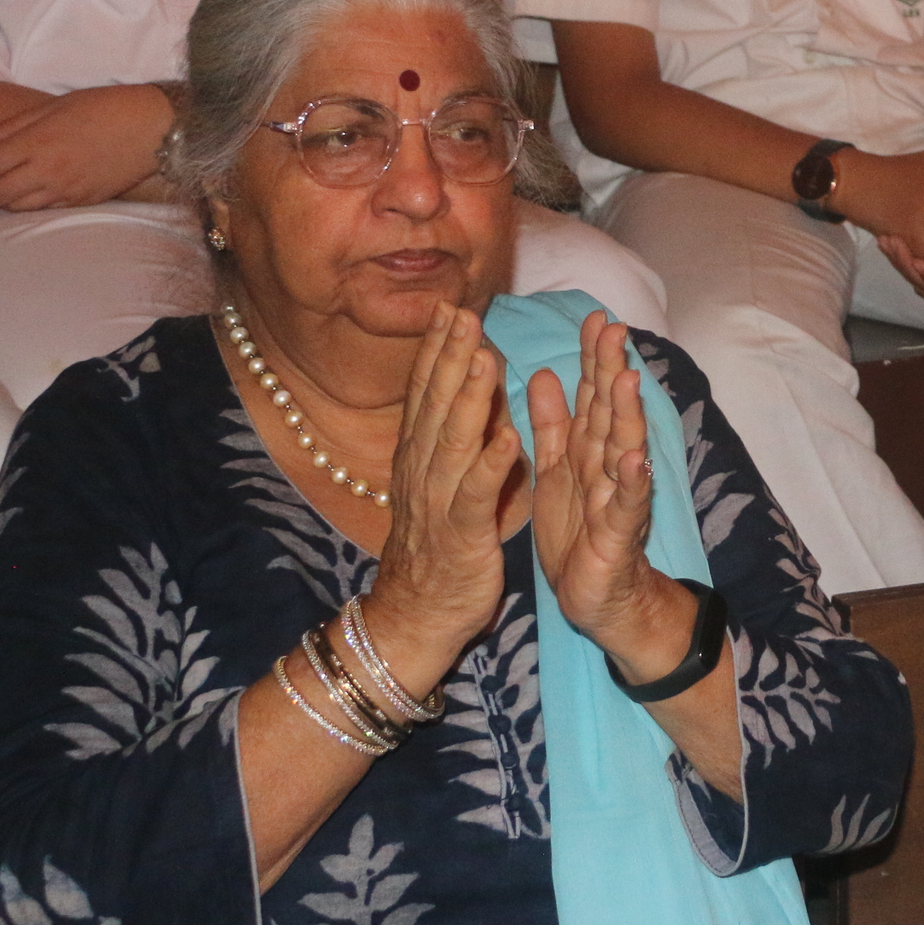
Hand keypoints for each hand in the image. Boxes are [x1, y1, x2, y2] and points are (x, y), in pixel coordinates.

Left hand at [0, 84, 173, 209]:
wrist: (154, 128)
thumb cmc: (105, 107)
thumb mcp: (57, 106)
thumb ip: (16, 124)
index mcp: (36, 142)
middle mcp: (47, 170)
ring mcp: (66, 188)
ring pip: (20, 207)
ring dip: (4, 204)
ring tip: (0, 197)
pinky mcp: (84, 199)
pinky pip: (47, 209)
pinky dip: (32, 205)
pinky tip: (31, 197)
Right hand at [365, 304, 527, 678]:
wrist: (415, 617)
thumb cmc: (436, 548)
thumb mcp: (441, 484)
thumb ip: (452, 439)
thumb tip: (468, 392)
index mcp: (421, 458)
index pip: (428, 394)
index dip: (437, 350)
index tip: (449, 306)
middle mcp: (423, 472)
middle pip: (436, 405)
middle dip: (450, 357)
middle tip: (462, 310)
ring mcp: (439, 502)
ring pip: (454, 441)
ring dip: (470, 398)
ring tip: (484, 356)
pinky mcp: (462, 535)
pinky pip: (476, 495)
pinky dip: (490, 464)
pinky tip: (508, 436)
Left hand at [528, 309, 677, 669]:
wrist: (599, 598)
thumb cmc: (578, 534)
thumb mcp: (557, 471)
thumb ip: (553, 425)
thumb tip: (548, 372)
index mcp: (587, 450)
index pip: (591, 395)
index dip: (591, 358)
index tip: (593, 317)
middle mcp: (608, 465)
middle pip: (610, 412)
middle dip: (611, 371)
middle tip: (615, 328)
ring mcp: (617, 497)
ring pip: (623, 449)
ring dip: (627, 416)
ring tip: (628, 380)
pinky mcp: (618, 534)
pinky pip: (625, 505)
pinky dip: (631, 482)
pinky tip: (634, 459)